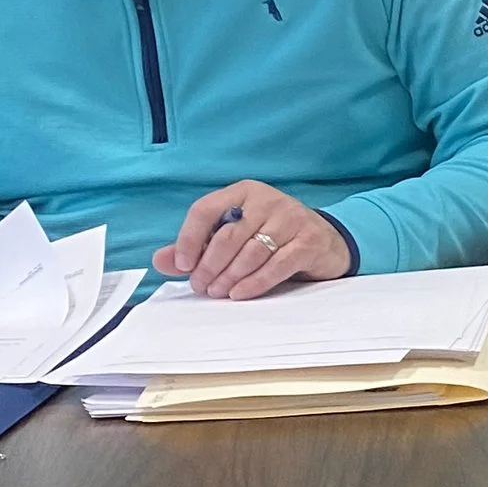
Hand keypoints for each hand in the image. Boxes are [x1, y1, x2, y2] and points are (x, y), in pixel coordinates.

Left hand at [155, 182, 353, 300]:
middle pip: (228, 235)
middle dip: (209, 266)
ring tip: (217, 292)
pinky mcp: (309, 241)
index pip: (206, 209)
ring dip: (229, 277)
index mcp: (243, 192)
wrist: (326, 241)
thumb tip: (161, 260)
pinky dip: (254, 283)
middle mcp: (268, 200)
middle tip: (200, 287)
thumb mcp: (236, 235)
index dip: (189, 238)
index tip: (183, 265)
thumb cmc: (273, 237)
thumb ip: (198, 247)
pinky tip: (240, 293)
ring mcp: (291, 219)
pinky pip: (276, 265)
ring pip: (251, 252)